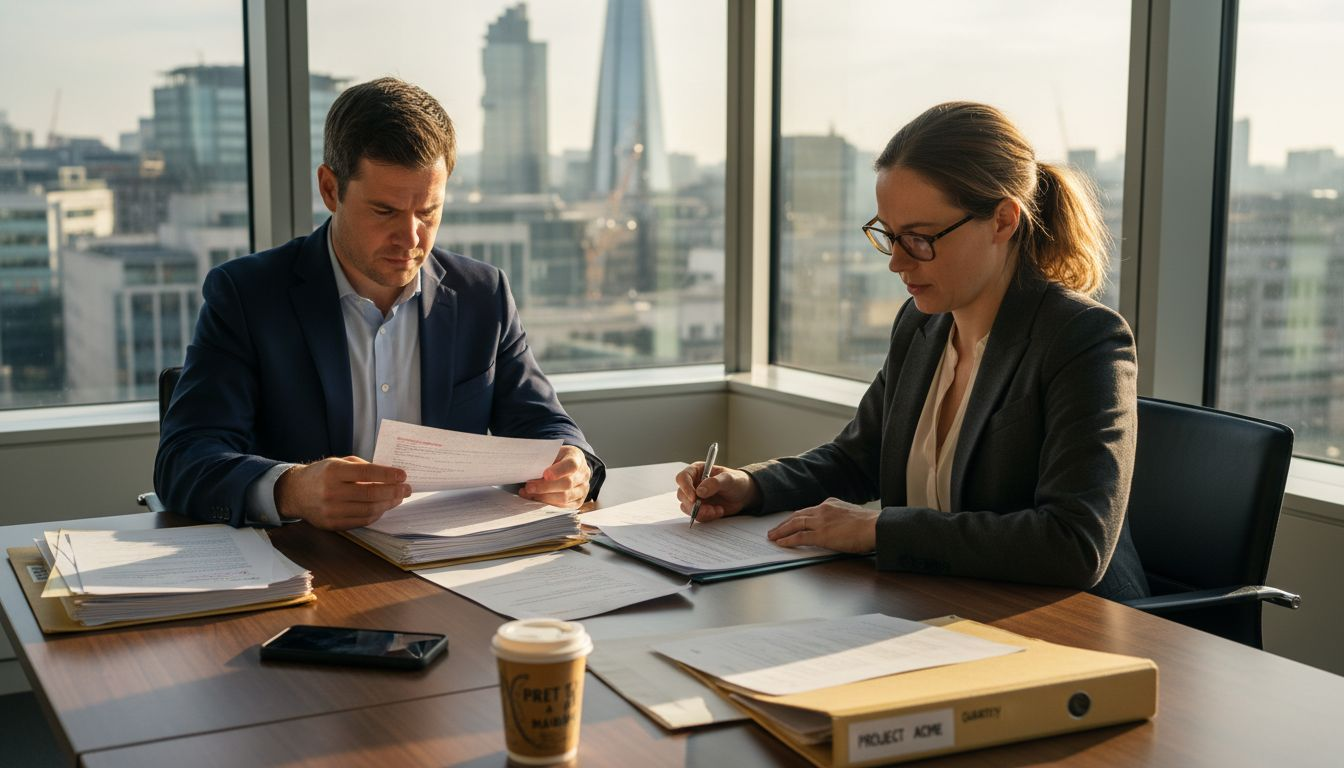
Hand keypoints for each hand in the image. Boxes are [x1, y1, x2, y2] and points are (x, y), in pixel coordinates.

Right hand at [275, 456, 410, 530]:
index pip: (367, 473)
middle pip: (370, 494)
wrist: (295, 492)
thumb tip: (389, 475)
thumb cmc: (321, 474)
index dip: (388, 475)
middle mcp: (331, 491)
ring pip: (368, 510)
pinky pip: (361, 521)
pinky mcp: (332, 524)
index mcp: (334, 471)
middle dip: (393, 491)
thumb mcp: (338, 462)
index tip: (403, 475)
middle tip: (407, 489)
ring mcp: (331, 510)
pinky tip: (383, 507)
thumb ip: (362, 467)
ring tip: (397, 498)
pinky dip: (376, 515)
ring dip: (387, 504)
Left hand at [518, 446, 590, 507]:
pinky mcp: (579, 501)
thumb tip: (529, 470)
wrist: (570, 466)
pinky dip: (548, 504)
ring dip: (544, 497)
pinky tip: (536, 499)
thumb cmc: (558, 458)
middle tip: (528, 487)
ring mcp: (583, 489)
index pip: (571, 465)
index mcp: (577, 458)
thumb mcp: (552, 452)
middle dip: (545, 487)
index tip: (545, 475)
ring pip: (564, 497)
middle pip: (566, 484)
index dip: (558, 471)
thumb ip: (545, 460)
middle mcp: (583, 474)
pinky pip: (563, 506)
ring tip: (529, 493)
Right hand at [674, 462, 760, 522]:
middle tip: (709, 509)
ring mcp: (695, 497)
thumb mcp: (729, 479)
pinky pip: (696, 515)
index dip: (685, 487)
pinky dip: (707, 516)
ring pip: (687, 507)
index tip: (694, 497)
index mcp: (697, 471)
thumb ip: (714, 483)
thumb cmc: (736, 481)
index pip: (682, 478)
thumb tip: (699, 491)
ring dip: (701, 512)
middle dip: (694, 505)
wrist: (744, 495)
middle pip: (682, 495)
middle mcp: (693, 484)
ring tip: (717, 510)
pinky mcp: (700, 508)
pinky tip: (719, 511)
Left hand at [767, 497, 877, 552]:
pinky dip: (788, 540)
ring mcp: (821, 521)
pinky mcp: (822, 534)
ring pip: (795, 524)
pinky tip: (781, 543)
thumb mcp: (851, 515)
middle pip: (798, 515)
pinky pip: (800, 537)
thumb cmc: (870, 525)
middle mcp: (823, 509)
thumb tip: (836, 528)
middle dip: (784, 523)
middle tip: (774, 530)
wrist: (876, 526)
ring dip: (781, 531)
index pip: (808, 510)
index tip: (790, 522)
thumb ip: (840, 518)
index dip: (796, 517)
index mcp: (831, 504)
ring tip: (773, 537)